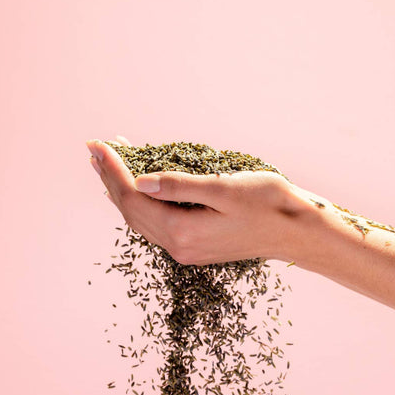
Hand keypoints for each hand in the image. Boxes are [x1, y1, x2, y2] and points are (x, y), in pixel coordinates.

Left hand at [85, 136, 311, 264]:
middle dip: (111, 178)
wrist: (298, 233)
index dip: (113, 170)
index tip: (98, 144)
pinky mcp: (196, 247)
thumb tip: (140, 182)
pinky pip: (156, 224)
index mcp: (182, 232)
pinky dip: (142, 203)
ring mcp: (187, 250)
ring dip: (123, 192)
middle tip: (96, 150)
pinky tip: (138, 190)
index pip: (133, 198)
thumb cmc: (269, 204)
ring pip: (142, 219)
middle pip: (131, 211)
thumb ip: (180, 186)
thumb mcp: (224, 188)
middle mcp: (179, 247)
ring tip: (108, 165)